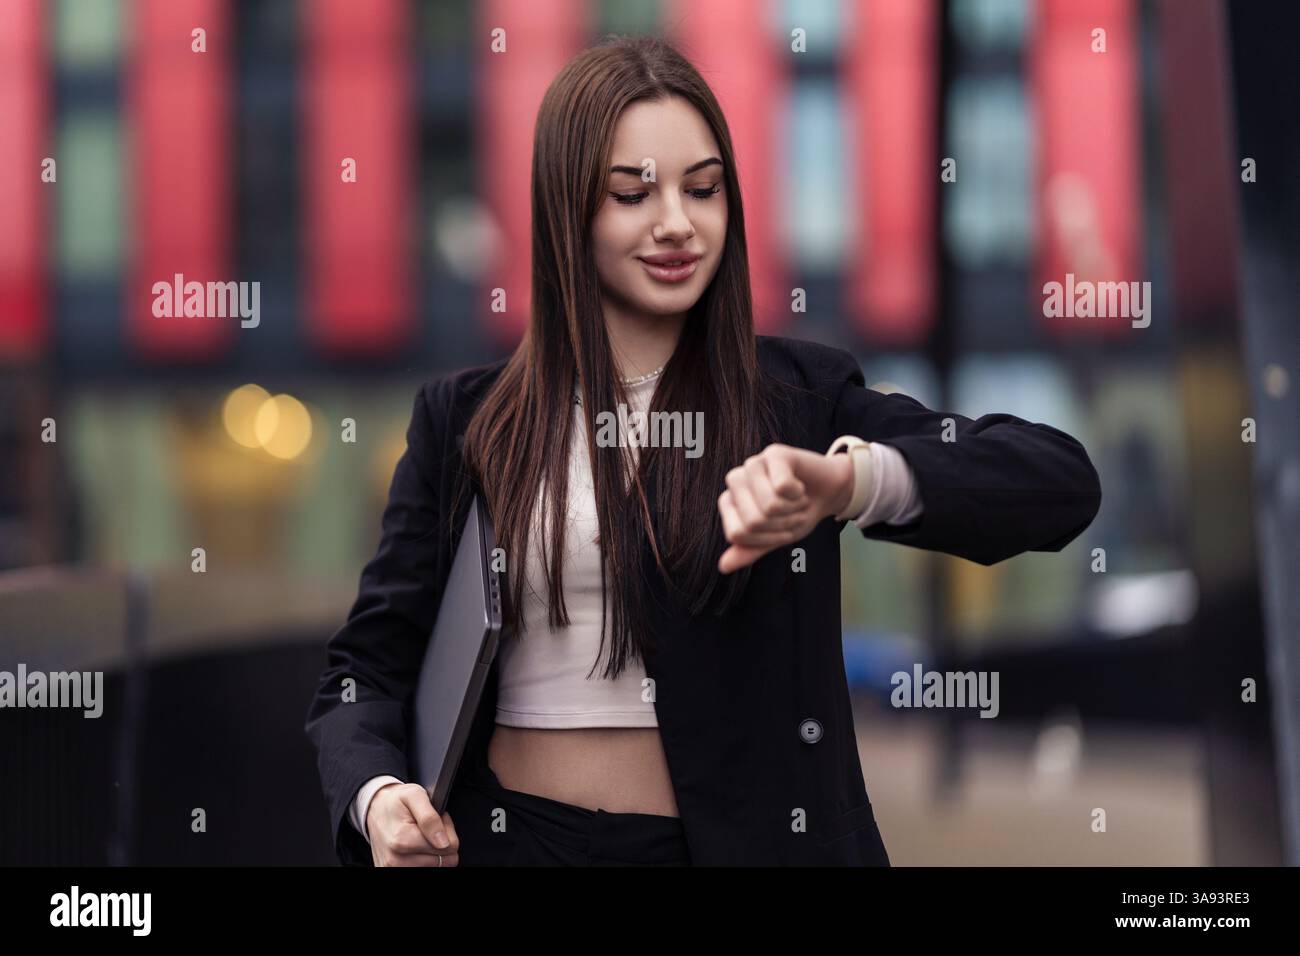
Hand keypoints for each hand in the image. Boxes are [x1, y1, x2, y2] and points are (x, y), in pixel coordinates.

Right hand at [367, 782, 459, 866]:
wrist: (375, 809)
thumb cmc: (395, 802)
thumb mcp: (415, 795)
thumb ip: (430, 818)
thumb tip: (443, 842)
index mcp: (403, 840)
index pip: (449, 847)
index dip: (447, 831)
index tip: (437, 821)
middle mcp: (396, 859)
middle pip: (442, 860)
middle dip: (440, 842)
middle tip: (427, 828)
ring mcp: (393, 868)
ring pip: (433, 866)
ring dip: (431, 852)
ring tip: (420, 835)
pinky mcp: (391, 872)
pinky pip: (422, 869)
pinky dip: (422, 859)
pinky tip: (414, 846)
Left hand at [717, 443, 854, 573]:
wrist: (829, 492)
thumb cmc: (798, 513)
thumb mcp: (774, 538)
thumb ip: (749, 550)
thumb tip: (723, 566)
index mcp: (729, 502)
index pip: (737, 534)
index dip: (767, 539)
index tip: (783, 531)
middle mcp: (736, 480)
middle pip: (753, 521)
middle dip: (782, 525)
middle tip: (794, 513)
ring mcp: (753, 465)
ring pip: (769, 505)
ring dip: (792, 510)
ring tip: (798, 501)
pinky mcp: (774, 454)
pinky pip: (782, 487)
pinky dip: (798, 494)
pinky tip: (800, 486)